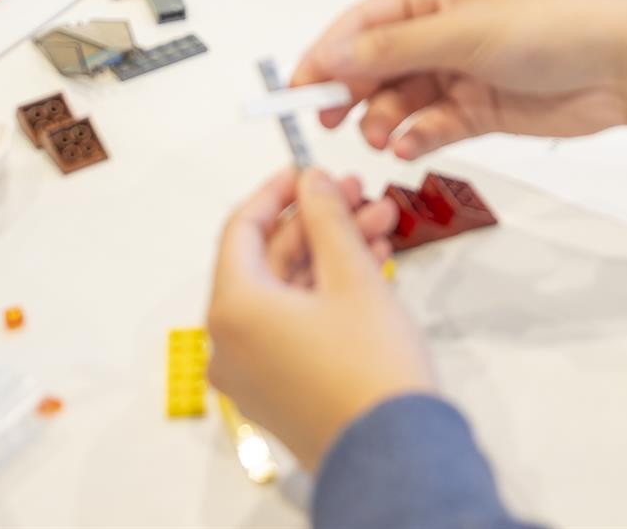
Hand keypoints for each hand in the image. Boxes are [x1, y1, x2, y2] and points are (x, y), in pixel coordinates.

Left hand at [204, 169, 422, 473]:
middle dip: (319, 223)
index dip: (277, 191)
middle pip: (268, 261)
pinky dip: (327, 294)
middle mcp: (230, 343)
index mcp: (233, 309)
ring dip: (331, 255)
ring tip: (381, 225)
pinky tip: (371, 266)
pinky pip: (294, 325)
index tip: (309, 169)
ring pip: (288, 292)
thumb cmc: (370, 370)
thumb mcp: (352, 276)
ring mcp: (253, 373)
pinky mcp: (279, 391)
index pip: (241, 228)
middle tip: (360, 193)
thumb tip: (312, 182)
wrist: (396, 456)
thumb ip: (327, 218)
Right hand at [298, 0, 626, 156]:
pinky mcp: (478, 109)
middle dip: (350, 92)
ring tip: (384, 136)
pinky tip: (412, 145)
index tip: (298, 87)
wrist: (619, 66)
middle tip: (329, 119)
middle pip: (373, 64)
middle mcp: (440, 29)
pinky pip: (431, 125)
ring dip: (384, 119)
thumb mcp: (463, 32)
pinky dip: (417, 137)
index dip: (326, 53)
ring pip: (398, 100)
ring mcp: (458, 71)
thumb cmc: (552, 26)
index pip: (361, 23)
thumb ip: (394, 48)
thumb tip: (336, 54)